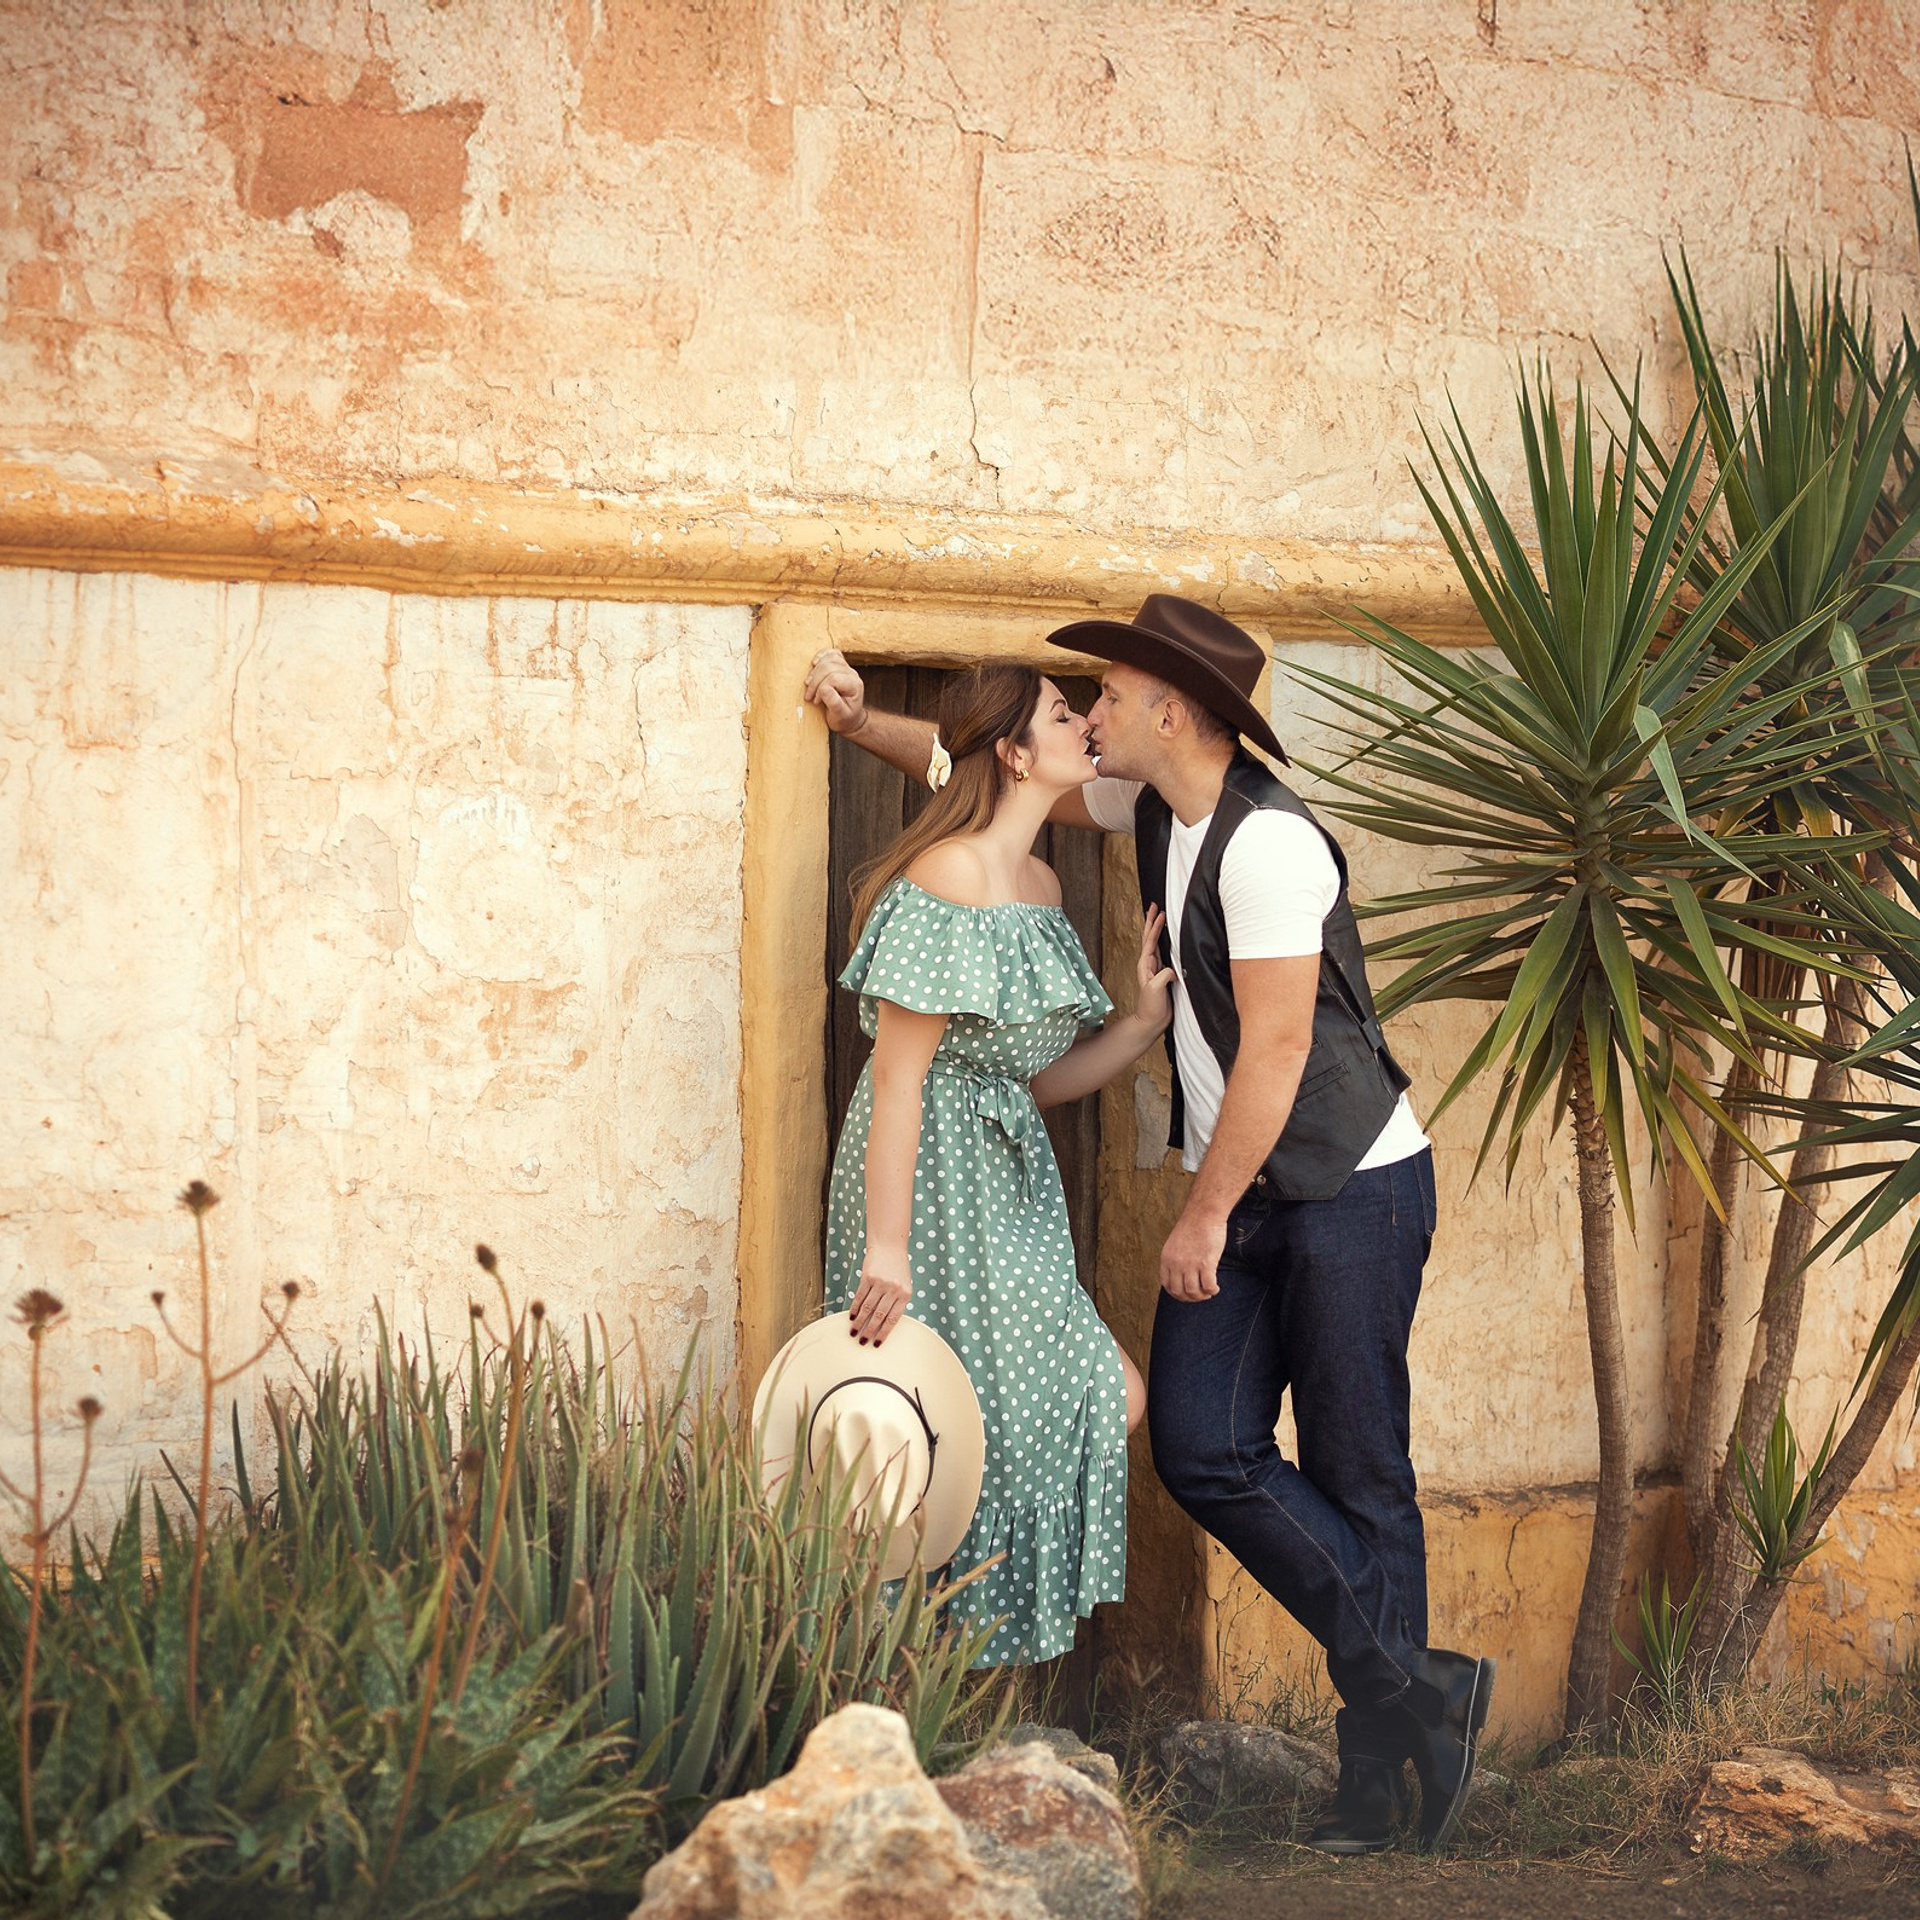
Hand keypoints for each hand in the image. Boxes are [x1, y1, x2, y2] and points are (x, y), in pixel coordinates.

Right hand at [804, 648, 868, 735]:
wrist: (849, 718)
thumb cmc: (844, 719)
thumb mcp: (840, 716)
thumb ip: (834, 703)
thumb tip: (824, 689)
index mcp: (854, 685)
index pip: (834, 678)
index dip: (821, 688)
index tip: (816, 701)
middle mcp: (852, 674)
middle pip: (829, 667)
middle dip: (815, 681)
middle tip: (809, 696)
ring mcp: (846, 668)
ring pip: (829, 658)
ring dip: (816, 670)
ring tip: (809, 683)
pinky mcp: (840, 666)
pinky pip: (832, 653)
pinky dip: (822, 655)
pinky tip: (815, 662)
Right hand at [848, 1252, 910, 1345]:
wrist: (889, 1247)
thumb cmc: (898, 1268)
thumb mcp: (903, 1285)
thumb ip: (897, 1303)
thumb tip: (884, 1325)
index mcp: (905, 1294)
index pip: (893, 1319)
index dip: (884, 1333)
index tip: (876, 1344)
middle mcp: (894, 1289)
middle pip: (879, 1315)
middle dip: (870, 1331)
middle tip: (862, 1342)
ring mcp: (881, 1283)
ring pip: (868, 1308)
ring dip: (860, 1322)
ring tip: (853, 1332)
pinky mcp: (868, 1277)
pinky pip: (860, 1296)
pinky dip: (855, 1308)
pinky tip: (851, 1317)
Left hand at [1134, 904, 1175, 1032]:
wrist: (1151, 1021)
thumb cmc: (1150, 1007)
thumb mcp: (1155, 989)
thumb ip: (1164, 975)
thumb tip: (1173, 968)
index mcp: (1145, 965)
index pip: (1150, 940)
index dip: (1154, 926)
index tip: (1159, 913)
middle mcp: (1149, 964)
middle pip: (1150, 937)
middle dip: (1152, 921)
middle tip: (1154, 906)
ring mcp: (1156, 969)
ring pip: (1156, 944)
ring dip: (1158, 930)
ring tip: (1160, 917)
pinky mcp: (1163, 975)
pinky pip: (1165, 954)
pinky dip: (1166, 944)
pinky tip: (1170, 940)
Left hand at [1160, 1206, 1225, 1301]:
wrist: (1203, 1213)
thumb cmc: (1193, 1226)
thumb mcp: (1175, 1244)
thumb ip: (1175, 1259)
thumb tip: (1181, 1275)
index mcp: (1166, 1259)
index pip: (1167, 1285)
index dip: (1177, 1294)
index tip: (1187, 1294)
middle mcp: (1176, 1263)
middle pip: (1180, 1292)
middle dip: (1191, 1298)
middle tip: (1200, 1295)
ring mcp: (1190, 1264)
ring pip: (1194, 1292)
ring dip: (1202, 1296)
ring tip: (1209, 1292)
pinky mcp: (1206, 1263)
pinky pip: (1208, 1286)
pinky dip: (1212, 1290)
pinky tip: (1216, 1288)